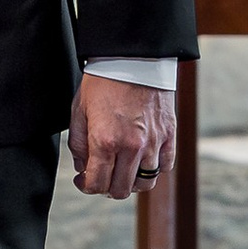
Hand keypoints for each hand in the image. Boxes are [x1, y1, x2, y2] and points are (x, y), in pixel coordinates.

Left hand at [69, 74, 175, 202]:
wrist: (132, 59)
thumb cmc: (103, 82)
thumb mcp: (79, 111)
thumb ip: (78, 144)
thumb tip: (82, 168)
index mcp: (104, 141)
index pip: (97, 184)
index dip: (86, 187)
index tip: (83, 181)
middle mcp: (131, 147)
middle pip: (121, 189)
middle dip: (106, 187)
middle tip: (101, 176)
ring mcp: (153, 143)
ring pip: (145, 183)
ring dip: (131, 182)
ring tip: (122, 170)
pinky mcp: (169, 136)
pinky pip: (164, 167)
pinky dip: (153, 170)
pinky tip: (141, 160)